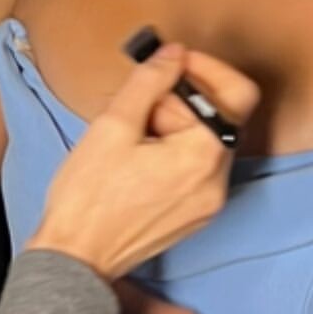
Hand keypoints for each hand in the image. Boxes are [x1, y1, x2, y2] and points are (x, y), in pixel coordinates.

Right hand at [27, 47, 259, 277]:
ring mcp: (210, 202)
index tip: (173, 63)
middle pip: (219, 117)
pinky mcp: (196, 214)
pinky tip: (137, 159)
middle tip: (136, 107)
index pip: (236, 93)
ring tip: (132, 137)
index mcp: (205, 156)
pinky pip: (197, 168)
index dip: (207, 68)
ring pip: (206, 142)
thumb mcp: (113, 125)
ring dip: (175, 126)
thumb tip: (175, 54)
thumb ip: (150, 81)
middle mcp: (218, 181)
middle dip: (180, 101)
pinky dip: (175, 151)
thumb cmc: (88, 198)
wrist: (76, 259)